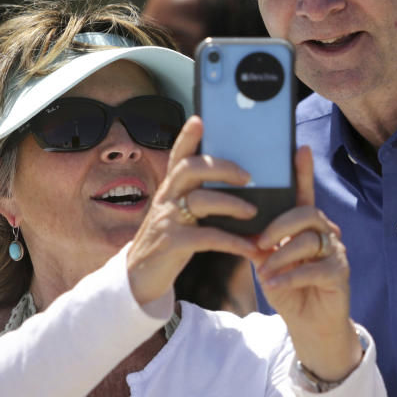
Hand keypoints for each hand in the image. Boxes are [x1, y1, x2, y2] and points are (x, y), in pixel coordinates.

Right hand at [126, 116, 257, 303]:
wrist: (141, 277)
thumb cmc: (171, 241)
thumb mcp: (180, 215)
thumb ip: (200, 197)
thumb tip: (239, 183)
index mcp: (171, 188)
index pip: (178, 156)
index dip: (187, 137)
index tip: (199, 119)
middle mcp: (166, 198)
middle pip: (190, 169)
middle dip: (221, 167)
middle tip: (249, 176)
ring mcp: (167, 220)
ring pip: (201, 200)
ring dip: (232, 204)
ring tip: (254, 212)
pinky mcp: (172, 244)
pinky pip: (207, 237)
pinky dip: (232, 241)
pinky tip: (250, 247)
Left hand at [254, 146, 361, 381]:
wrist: (310, 325)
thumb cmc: (289, 288)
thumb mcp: (267, 263)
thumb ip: (257, 242)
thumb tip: (236, 225)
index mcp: (305, 225)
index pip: (304, 194)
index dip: (303, 172)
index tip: (299, 149)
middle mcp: (325, 232)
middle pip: (307, 214)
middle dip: (280, 225)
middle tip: (260, 241)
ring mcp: (335, 252)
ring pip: (310, 240)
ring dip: (283, 256)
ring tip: (264, 271)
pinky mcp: (340, 274)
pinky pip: (316, 268)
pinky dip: (291, 276)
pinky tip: (276, 284)